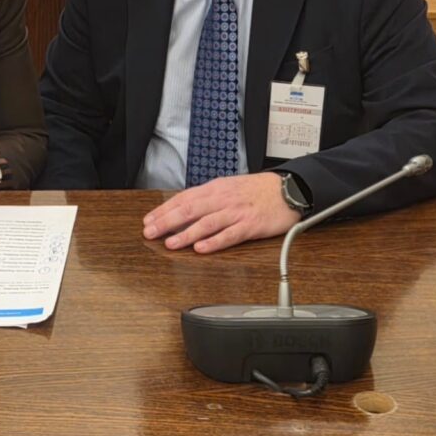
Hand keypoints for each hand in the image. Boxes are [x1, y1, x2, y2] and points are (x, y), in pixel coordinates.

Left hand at [142, 172, 300, 253]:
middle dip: (167, 221)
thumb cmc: (256, 190)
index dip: (164, 210)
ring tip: (170, 243)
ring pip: (206, 223)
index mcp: (215, 188)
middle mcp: (223, 199)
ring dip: (186, 234)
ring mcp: (236, 212)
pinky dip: (214, 242)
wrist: (287, 189)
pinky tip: (201, 248)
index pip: (183, 198)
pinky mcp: (250, 225)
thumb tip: (183, 208)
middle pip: (190, 210)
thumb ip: (207, 198)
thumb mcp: (228, 187)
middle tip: (150, 232)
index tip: (149, 221)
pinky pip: (229, 235)